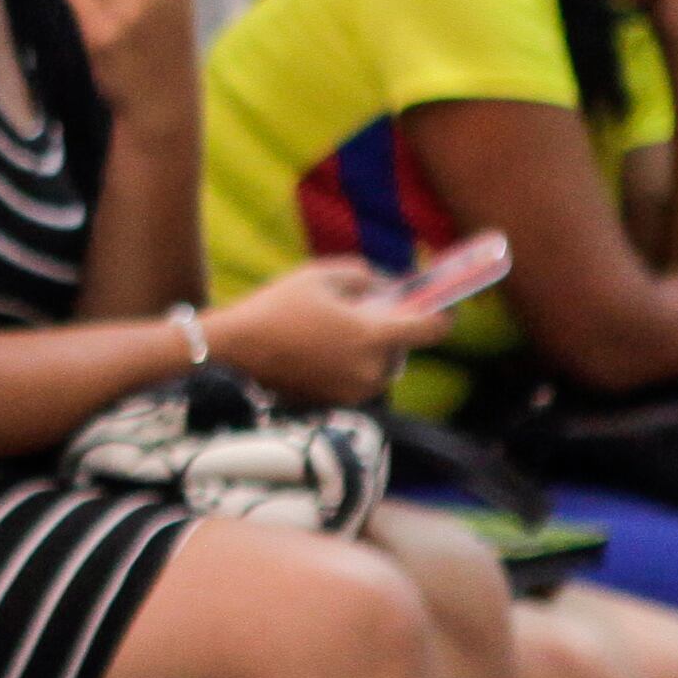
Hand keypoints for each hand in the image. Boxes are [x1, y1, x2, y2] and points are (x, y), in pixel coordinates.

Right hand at [200, 259, 448, 409]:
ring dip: (373, 351)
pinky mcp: (334, 402)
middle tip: (372, 313)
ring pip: (381, 369)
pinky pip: (358, 382)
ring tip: (342, 332)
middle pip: (403, 351)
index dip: (444, 316)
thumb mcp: (323, 275)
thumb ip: (367, 276)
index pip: (432, 330)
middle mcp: (370, 370)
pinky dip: (352, 367)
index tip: (443, 306)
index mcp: (373, 336)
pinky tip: (325, 349)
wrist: (233, 349)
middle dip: (394, 331)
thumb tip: (389, 287)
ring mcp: (352, 391)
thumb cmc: (277, 306)